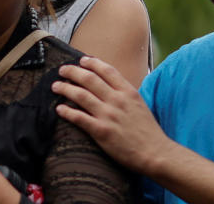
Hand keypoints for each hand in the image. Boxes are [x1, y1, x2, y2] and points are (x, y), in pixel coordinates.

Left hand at [52, 56, 172, 172]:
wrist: (157, 153)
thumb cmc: (148, 131)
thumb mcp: (140, 104)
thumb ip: (125, 93)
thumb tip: (110, 84)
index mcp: (128, 92)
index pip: (107, 70)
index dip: (91, 63)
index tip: (81, 60)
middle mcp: (117, 100)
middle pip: (89, 79)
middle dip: (72, 72)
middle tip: (62, 70)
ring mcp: (109, 115)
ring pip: (80, 95)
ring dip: (65, 88)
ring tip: (56, 86)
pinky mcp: (102, 131)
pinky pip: (79, 118)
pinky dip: (67, 112)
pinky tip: (59, 109)